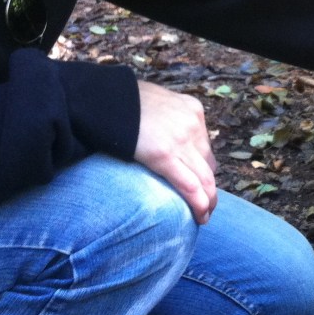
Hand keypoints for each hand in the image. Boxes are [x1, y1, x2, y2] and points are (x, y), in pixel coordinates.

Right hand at [134, 80, 218, 223]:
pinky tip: (200, 216)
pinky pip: (189, 185)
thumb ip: (165, 117)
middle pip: (208, 164)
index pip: (205, 145)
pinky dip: (198, 203)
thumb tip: (162, 135)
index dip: (203, 168)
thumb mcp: (154, 101)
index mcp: (191, 109)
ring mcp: (181, 139)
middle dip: (210, 188)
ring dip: (208, 200)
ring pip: (205, 178)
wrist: (103, 98)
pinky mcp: (164, 155)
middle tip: (208, 206)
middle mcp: (192, 123)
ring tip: (204, 216)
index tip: (200, 183)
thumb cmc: (121, 101)